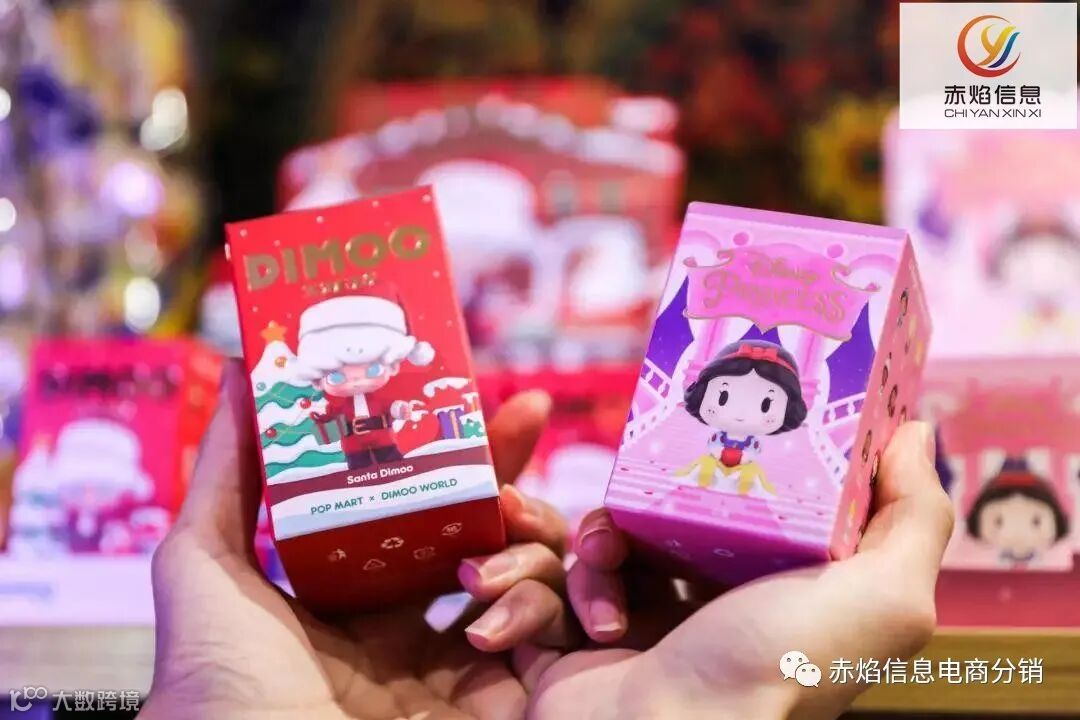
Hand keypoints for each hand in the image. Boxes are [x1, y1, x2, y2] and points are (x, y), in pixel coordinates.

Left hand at [142, 361, 569, 719]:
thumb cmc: (218, 682)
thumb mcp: (207, 565)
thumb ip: (228, 473)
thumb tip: (246, 370)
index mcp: (354, 606)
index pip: (422, 518)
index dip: (453, 459)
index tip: (481, 397)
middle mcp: (411, 639)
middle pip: (485, 539)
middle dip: (514, 476)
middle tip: (529, 412)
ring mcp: (458, 677)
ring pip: (530, 580)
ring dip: (528, 534)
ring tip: (506, 514)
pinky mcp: (498, 710)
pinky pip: (547, 641)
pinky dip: (536, 606)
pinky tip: (491, 600)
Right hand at [531, 421, 952, 719]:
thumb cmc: (775, 671)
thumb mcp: (878, 596)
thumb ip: (913, 518)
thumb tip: (912, 434)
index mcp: (777, 591)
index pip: (749, 507)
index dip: (725, 469)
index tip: (700, 429)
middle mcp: (713, 610)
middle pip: (663, 517)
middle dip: (636, 506)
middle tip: (627, 509)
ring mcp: (645, 630)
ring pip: (602, 545)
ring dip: (591, 547)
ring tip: (598, 562)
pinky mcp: (580, 645)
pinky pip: (554, 588)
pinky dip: (554, 594)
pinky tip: (578, 624)